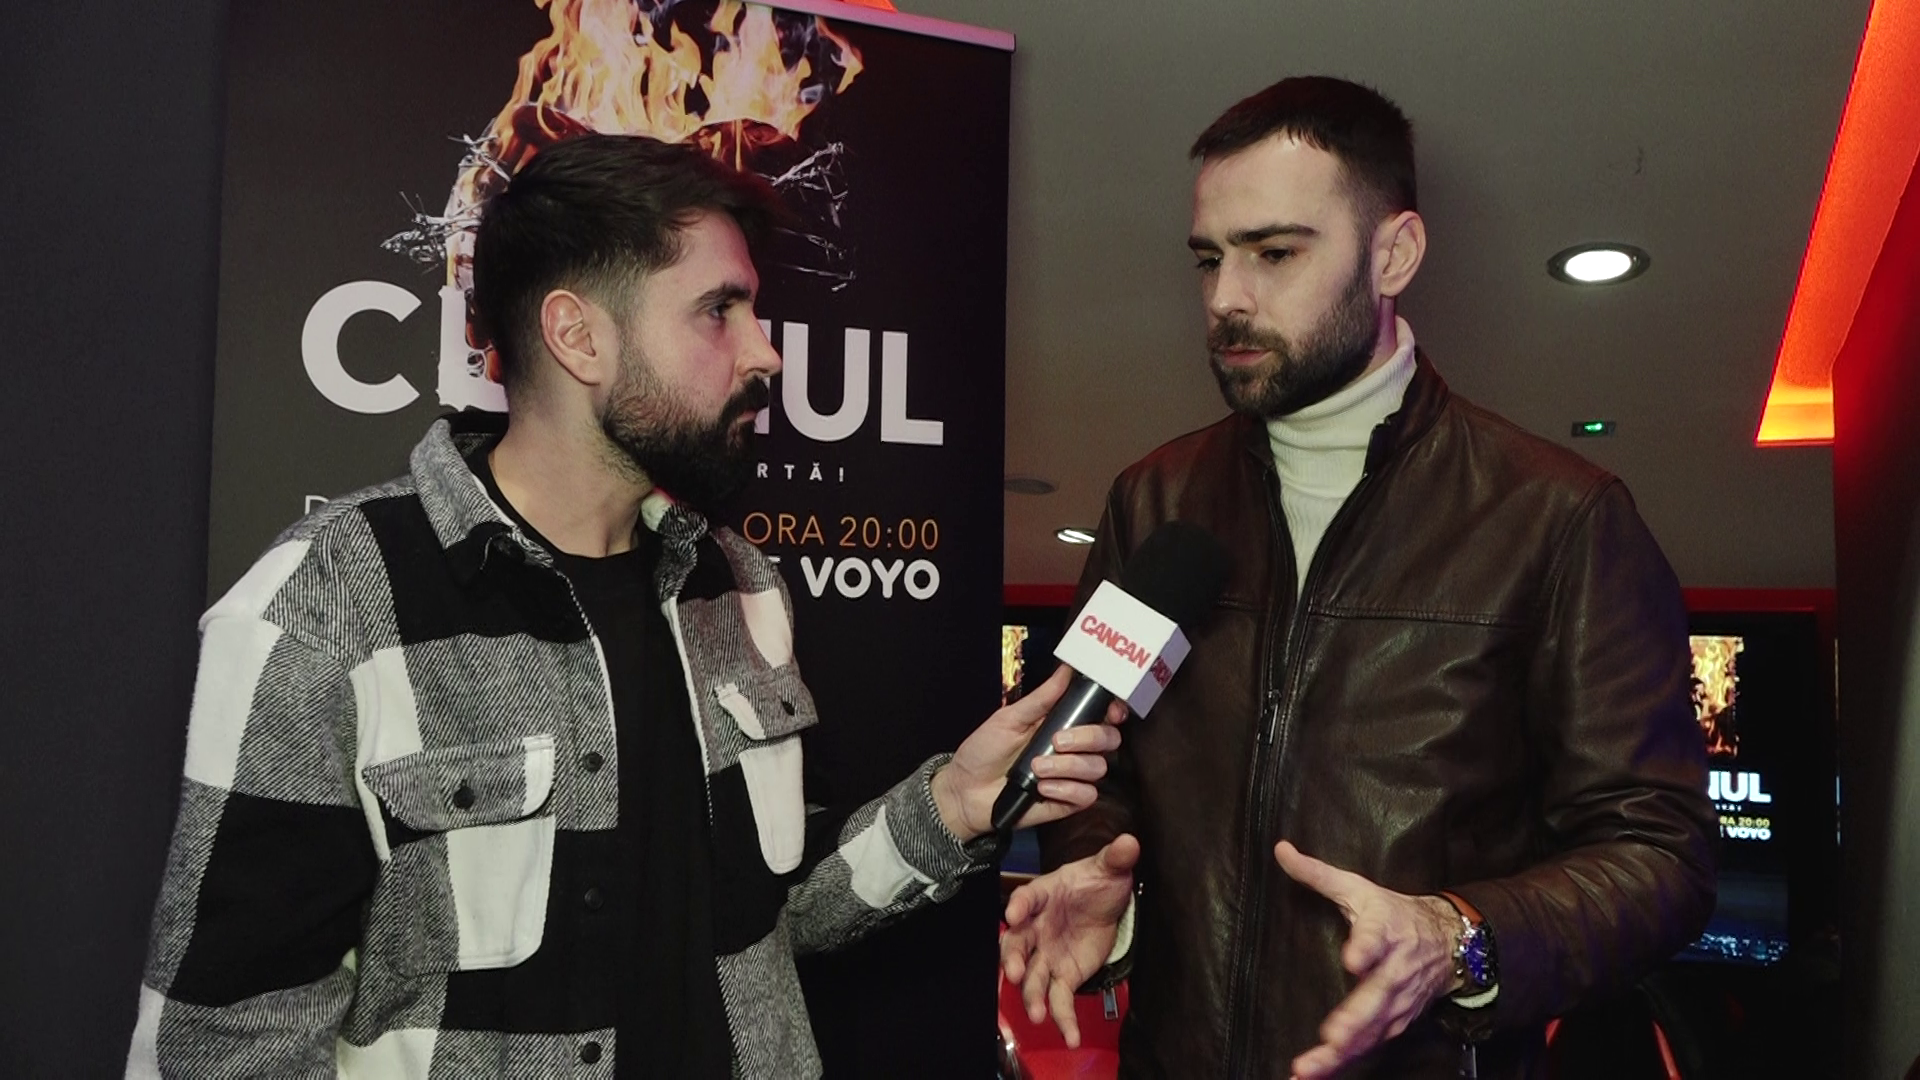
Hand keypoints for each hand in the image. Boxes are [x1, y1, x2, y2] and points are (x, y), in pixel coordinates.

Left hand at [932, 665, 1126, 838]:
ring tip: (1036, 768)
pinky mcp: (1067, 802)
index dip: (1113, 710)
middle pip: (1108, 739)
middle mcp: (1073, 749)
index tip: (1109, 711)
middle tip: (1056, 741)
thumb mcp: (1009, 719)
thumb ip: (1041, 698)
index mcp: (1062, 724)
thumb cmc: (984, 751)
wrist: (965, 790)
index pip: (1102, 715)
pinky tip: (1042, 788)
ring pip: (1097, 768)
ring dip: (1067, 767)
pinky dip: (1066, 789)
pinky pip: (1086, 795)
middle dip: (1087, 738)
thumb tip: (1066, 669)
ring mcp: (1072, 776)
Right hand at [999, 834, 1139, 1047]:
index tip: (1014, 914)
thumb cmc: (1098, 882)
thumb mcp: (1109, 868)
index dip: (1018, 906)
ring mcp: (1046, 955)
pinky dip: (1062, 1020)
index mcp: (1043, 895)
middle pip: (1015, 945)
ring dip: (1031, 996)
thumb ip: (1116, 857)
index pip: (1026, 898)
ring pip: (1031, 978)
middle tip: (1013, 972)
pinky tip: (1071, 1037)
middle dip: (1011, 959)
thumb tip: (1131, 842)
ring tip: (1039, 1015)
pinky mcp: (1064, 976)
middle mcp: (1036, 928)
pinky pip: (1058, 999)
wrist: (1107, 903)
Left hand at [1274, 840, 1460, 1078]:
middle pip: (1376, 997)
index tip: (1353, 959)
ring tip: (1309, 1067)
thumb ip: (1317, 874)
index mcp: (1384, 932)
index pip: (1376, 938)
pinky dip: (1342, 1064)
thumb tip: (1280, 849)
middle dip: (1356, 1019)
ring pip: (1371, 1031)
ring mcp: (1397, 1002)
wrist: (1449, 942)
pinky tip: (1313, 1074)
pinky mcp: (1394, 1023)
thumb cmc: (1392, 914)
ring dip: (1343, 1053)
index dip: (1365, 948)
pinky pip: (1368, 1047)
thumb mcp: (1357, 888)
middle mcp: (1394, 970)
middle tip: (1334, 1036)